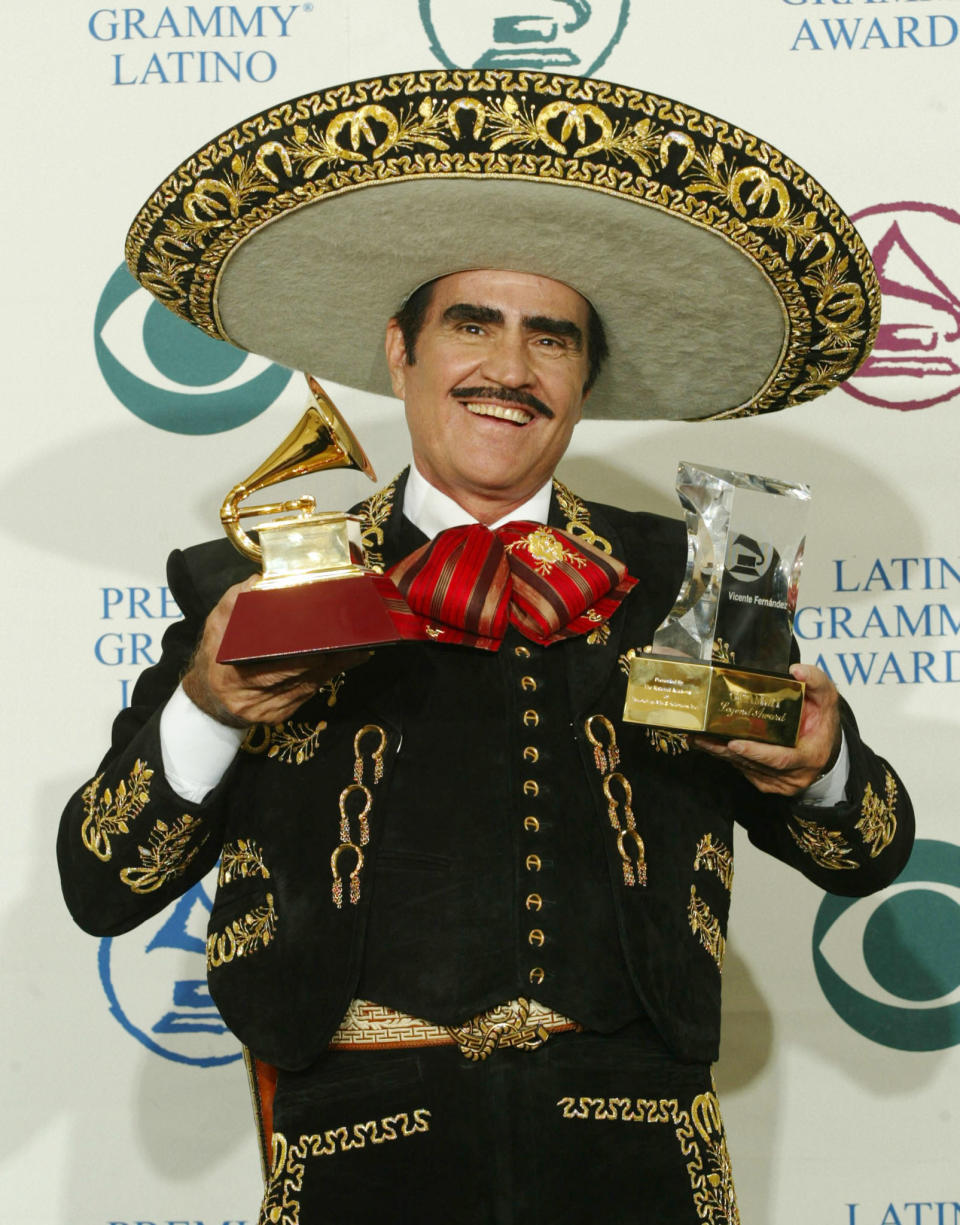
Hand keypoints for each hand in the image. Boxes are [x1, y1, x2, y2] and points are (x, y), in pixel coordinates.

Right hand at [181, 578, 371, 726]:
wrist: (208, 699)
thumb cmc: (214, 659)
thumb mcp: (215, 628)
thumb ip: (235, 604)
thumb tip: (258, 581)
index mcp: (235, 678)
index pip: (277, 668)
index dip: (304, 656)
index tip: (326, 639)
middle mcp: (254, 700)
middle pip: (302, 676)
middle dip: (330, 656)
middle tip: (353, 638)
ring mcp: (270, 711)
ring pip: (311, 685)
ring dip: (336, 665)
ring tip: (359, 646)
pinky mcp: (283, 715)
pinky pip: (310, 692)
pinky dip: (326, 675)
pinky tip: (344, 660)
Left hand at [691, 663, 841, 795]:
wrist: (824, 746)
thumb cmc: (822, 720)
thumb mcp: (826, 697)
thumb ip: (816, 680)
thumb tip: (796, 670)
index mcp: (810, 757)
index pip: (781, 759)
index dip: (757, 753)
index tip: (734, 743)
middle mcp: (794, 776)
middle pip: (754, 764)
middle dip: (726, 750)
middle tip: (701, 736)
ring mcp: (779, 784)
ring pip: (745, 767)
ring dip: (719, 753)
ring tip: (697, 737)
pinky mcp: (766, 784)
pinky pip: (743, 770)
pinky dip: (726, 756)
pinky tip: (708, 744)